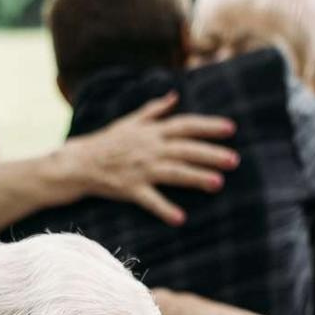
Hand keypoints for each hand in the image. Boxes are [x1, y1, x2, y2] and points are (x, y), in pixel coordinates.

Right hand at [65, 91, 237, 225]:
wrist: (80, 162)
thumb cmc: (107, 141)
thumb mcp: (130, 121)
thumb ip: (155, 110)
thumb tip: (174, 95)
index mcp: (152, 132)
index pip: (186, 125)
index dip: (208, 126)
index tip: (231, 128)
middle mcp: (150, 149)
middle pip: (186, 150)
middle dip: (211, 154)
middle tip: (234, 160)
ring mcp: (141, 169)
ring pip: (174, 172)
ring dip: (196, 178)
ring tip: (217, 184)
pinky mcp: (130, 188)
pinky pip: (150, 200)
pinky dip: (164, 209)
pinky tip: (180, 218)